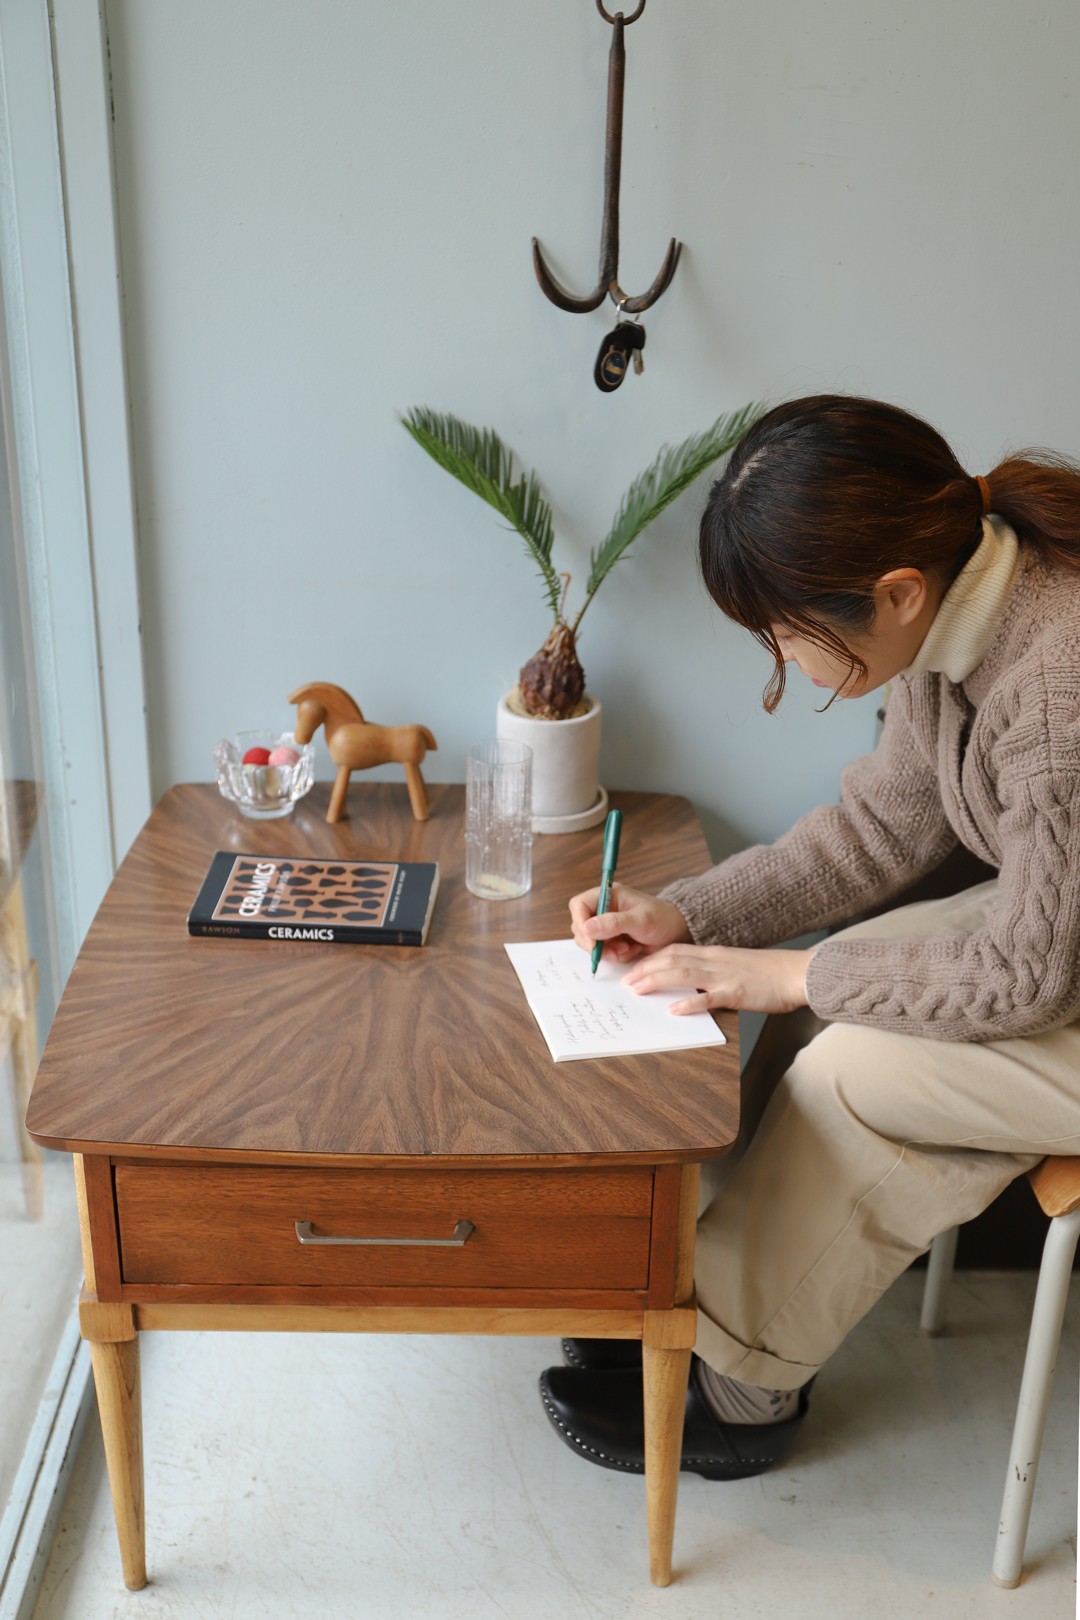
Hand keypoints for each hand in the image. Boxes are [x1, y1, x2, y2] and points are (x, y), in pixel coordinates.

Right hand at [568, 882, 690, 964]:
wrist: (678, 932)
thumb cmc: (664, 919)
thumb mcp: (641, 920)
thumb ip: (614, 923)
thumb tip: (587, 927)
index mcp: (608, 895)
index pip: (579, 905)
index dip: (581, 923)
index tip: (592, 942)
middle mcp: (604, 909)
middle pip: (580, 927)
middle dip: (596, 943)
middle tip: (614, 951)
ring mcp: (607, 926)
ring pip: (590, 942)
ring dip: (607, 951)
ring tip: (627, 949)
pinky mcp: (612, 940)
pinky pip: (603, 952)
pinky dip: (615, 956)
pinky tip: (631, 951)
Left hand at [622, 945, 815, 1015]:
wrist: (797, 973)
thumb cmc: (769, 973)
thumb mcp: (736, 966)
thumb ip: (713, 971)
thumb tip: (691, 983)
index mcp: (714, 954)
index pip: (674, 950)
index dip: (650, 959)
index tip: (633, 968)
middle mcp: (715, 961)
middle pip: (672, 959)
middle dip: (645, 969)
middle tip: (625, 981)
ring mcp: (725, 976)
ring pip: (683, 974)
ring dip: (656, 981)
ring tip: (637, 991)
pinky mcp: (737, 993)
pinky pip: (708, 998)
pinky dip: (688, 1004)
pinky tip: (673, 1010)